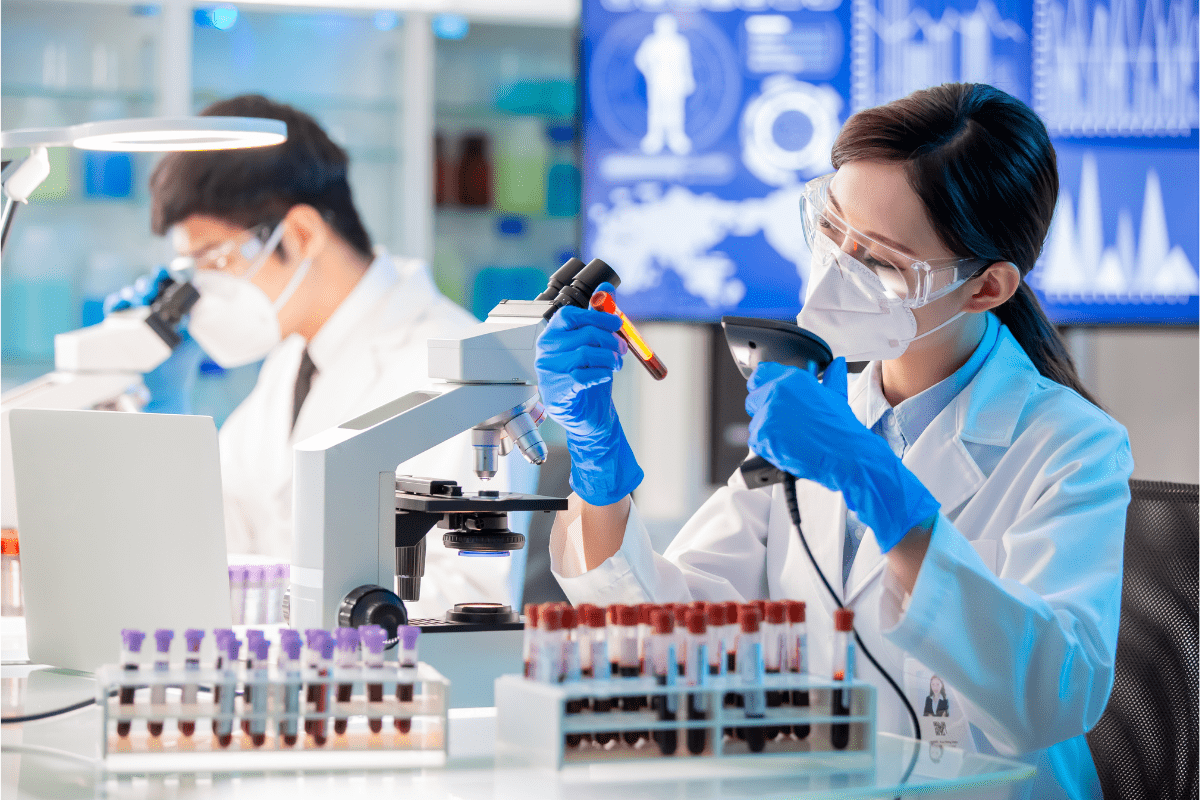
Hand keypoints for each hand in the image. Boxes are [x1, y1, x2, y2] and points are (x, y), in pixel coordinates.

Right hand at [105, 267, 203, 413]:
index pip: (167, 284)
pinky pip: (114, 309)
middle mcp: (153, 309)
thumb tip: (199, 292)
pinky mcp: (121, 327)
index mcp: (172, 308)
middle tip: (149, 291)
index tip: (163, 273)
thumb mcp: (193, 336)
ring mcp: (136, 317)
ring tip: (138, 299)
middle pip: (147, 286)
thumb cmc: (180, 362)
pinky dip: (116, 303)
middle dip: (147, 283)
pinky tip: (120, 303)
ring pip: (130, 295)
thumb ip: (196, 316)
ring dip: (132, 292)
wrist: (164, 385)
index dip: (165, 275)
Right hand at [535, 285, 642, 505]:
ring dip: (610, 358)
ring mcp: (549, 371)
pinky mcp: (556, 390)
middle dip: (611, 339)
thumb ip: (599, 316)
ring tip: (616, 364)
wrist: (587, 414)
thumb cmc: (589, 376)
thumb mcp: (596, 344)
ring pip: (586, 354)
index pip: (570, 315)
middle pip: (584, 334)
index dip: (597, 316)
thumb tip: (607, 287)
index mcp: (552, 335)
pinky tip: (604, 376)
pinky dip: (600, 374)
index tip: (617, 322)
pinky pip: (583, 376)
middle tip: (623, 348)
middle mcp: (546, 351)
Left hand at [745, 358, 938, 551]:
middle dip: (765, 411)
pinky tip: (787, 448)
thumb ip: (831, 377)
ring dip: (768, 431)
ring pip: (756, 422)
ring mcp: (768, 414)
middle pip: (753, 399)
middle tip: (785, 424)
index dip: (763, 385)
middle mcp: (776, 392)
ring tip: (791, 438)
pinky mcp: (763, 436)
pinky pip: (757, 441)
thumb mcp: (836, 396)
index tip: (766, 392)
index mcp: (792, 379)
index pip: (760, 374)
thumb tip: (837, 365)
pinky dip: (768, 447)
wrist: (844, 453)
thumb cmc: (841, 428)